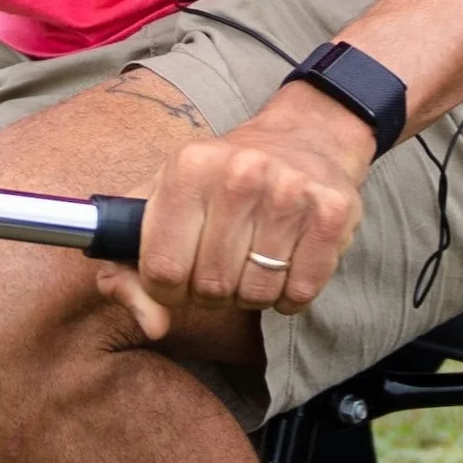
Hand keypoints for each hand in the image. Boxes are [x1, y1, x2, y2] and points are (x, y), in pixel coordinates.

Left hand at [97, 86, 371, 340]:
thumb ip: (130, 267)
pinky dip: (290, 295)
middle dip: (212, 292)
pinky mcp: (332, 213)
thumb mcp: (164, 203)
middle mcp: (239, 174)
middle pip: (211, 288)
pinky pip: (300, 293)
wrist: (305, 137)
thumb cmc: (222, 181)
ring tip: (255, 260)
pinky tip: (287, 263)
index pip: (161, 270)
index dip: (166, 290)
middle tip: (222, 265)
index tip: (178, 278)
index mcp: (187, 168)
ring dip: (253, 294)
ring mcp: (289, 192)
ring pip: (257, 295)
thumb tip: (153, 325)